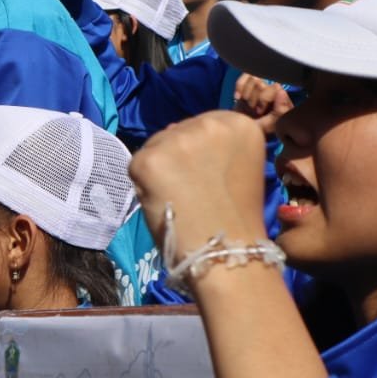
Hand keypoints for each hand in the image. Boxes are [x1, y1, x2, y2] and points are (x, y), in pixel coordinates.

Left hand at [128, 111, 269, 267]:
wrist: (227, 254)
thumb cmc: (236, 217)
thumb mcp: (237, 167)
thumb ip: (214, 147)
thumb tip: (176, 133)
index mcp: (239, 124)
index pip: (205, 125)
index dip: (200, 153)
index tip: (208, 177)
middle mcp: (209, 123)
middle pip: (177, 131)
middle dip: (177, 157)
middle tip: (191, 192)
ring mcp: (177, 138)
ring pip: (156, 146)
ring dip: (159, 168)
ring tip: (178, 198)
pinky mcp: (150, 158)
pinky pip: (137, 164)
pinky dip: (143, 184)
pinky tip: (163, 201)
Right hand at [233, 74, 293, 135]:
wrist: (241, 130)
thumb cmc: (259, 129)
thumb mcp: (271, 124)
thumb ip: (280, 110)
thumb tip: (281, 92)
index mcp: (282, 98)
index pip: (274, 86)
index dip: (264, 98)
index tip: (260, 111)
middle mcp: (273, 90)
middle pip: (261, 83)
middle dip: (254, 99)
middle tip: (253, 111)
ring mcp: (261, 87)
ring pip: (253, 79)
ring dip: (247, 94)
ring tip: (247, 106)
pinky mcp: (249, 85)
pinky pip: (244, 77)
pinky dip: (240, 87)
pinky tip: (238, 97)